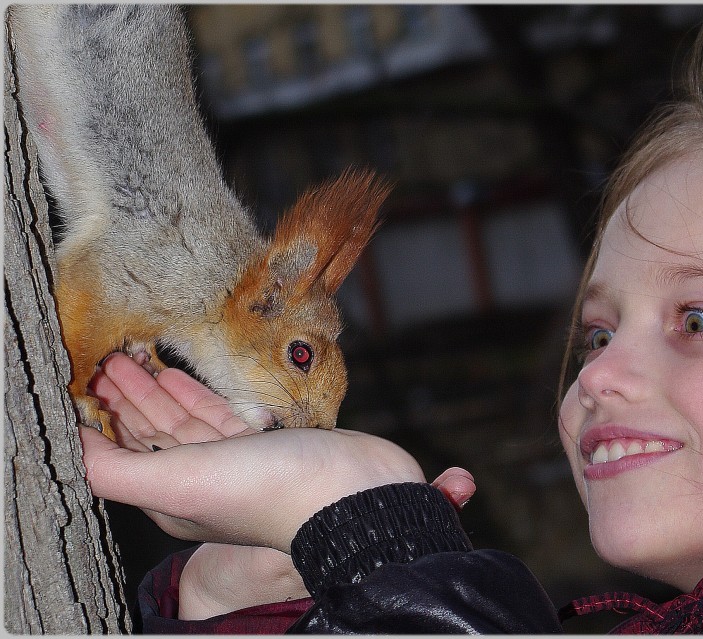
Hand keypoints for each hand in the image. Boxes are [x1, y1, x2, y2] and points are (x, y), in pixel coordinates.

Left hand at [80, 353, 475, 618]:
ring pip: (185, 421)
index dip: (105, 417)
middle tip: (109, 360)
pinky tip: (180, 373)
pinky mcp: (267, 445)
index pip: (125, 453)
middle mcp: (201, 483)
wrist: (352, 491)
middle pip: (153, 434)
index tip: (87, 380)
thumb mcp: (178, 482)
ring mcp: (236, 463)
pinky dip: (197, 394)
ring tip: (137, 357)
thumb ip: (116, 469)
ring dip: (159, 390)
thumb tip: (69, 445)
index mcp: (174, 499)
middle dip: (130, 398)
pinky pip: (220, 415)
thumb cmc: (268, 492)